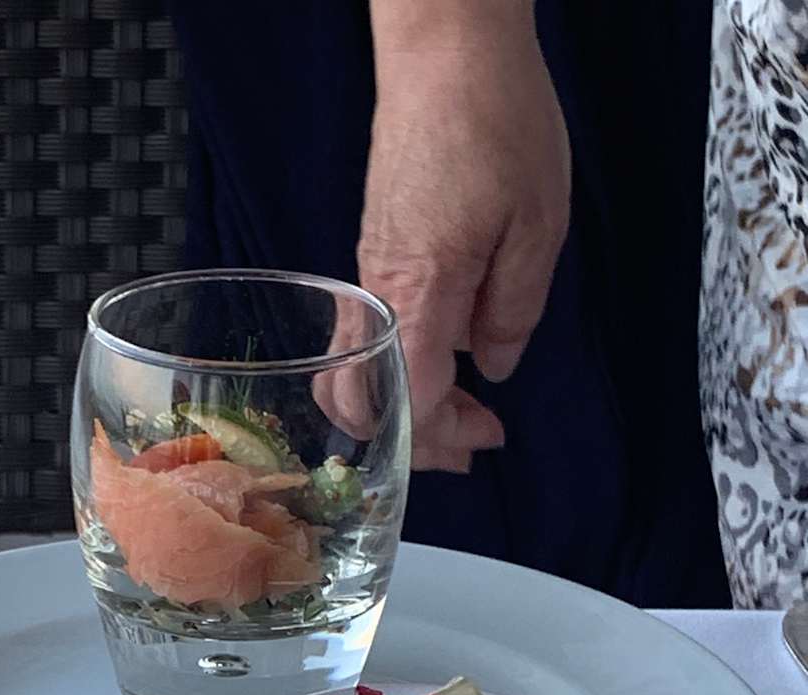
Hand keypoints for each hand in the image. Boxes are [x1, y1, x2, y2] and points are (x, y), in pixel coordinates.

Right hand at [358, 8, 569, 471]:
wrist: (444, 47)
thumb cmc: (495, 121)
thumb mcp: (537, 225)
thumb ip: (515, 309)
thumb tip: (495, 365)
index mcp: (418, 292)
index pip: (413, 401)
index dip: (446, 436)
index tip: (488, 439)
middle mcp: (378, 291)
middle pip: (365, 401)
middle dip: (412, 438)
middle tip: (466, 447)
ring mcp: (367, 271)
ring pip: (356, 372)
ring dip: (400, 405)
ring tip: (453, 412)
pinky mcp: (373, 251)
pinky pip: (367, 335)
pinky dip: (394, 369)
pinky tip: (439, 361)